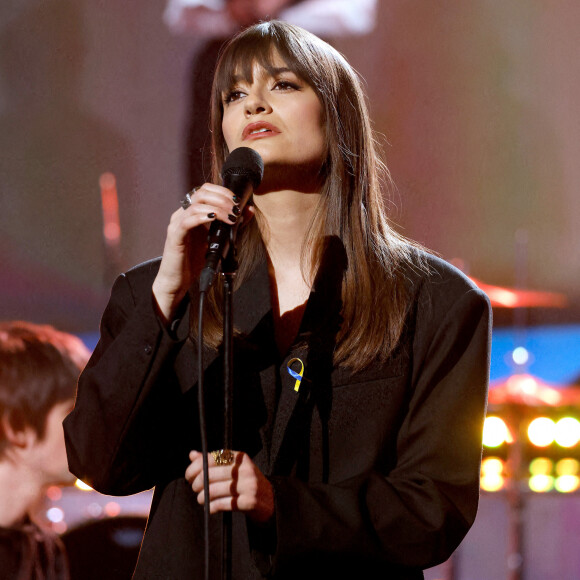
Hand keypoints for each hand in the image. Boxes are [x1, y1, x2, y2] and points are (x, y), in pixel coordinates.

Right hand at [152, 183, 241, 322]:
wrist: (177, 280)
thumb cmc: (195, 260)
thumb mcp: (218, 239)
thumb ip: (232, 224)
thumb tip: (248, 210)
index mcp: (192, 212)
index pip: (206, 190)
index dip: (223, 191)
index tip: (237, 201)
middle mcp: (183, 214)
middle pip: (201, 192)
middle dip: (222, 198)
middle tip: (235, 209)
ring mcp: (177, 223)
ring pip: (196, 204)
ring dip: (217, 207)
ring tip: (230, 217)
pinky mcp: (175, 236)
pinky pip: (187, 220)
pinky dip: (202, 216)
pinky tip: (214, 218)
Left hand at [185, 450, 273, 523]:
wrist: (270, 500)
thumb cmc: (245, 482)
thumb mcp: (233, 468)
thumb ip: (213, 461)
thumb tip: (192, 455)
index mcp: (240, 457)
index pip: (212, 458)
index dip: (196, 466)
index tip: (189, 475)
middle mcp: (245, 469)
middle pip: (211, 474)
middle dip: (197, 483)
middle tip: (194, 488)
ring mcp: (248, 485)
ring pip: (214, 490)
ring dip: (202, 496)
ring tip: (200, 499)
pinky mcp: (249, 501)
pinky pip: (223, 504)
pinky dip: (212, 507)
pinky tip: (209, 508)